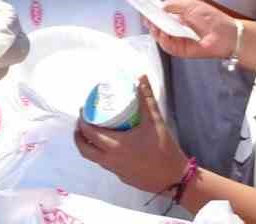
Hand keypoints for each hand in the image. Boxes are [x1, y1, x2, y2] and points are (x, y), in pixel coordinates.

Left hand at [73, 76, 188, 194]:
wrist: (176, 178)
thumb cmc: (164, 149)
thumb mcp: (155, 121)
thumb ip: (146, 98)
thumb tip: (140, 77)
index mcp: (115, 146)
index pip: (89, 133)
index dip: (83, 120)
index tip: (83, 109)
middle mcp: (111, 160)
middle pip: (85, 149)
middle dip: (79, 135)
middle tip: (82, 122)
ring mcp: (116, 171)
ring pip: (94, 158)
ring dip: (89, 145)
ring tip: (94, 131)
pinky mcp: (123, 177)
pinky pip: (106, 164)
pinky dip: (102, 154)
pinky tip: (113, 145)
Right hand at [151, 0, 245, 61]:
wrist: (224, 33)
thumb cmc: (210, 17)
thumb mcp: (190, 5)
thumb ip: (173, 5)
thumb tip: (159, 7)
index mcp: (178, 17)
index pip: (161, 16)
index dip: (152, 14)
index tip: (145, 10)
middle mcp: (175, 29)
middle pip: (157, 27)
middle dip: (151, 22)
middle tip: (147, 18)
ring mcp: (177, 40)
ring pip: (160, 37)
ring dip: (155, 31)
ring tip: (155, 25)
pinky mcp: (180, 51)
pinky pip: (167, 46)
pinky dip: (163, 40)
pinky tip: (163, 33)